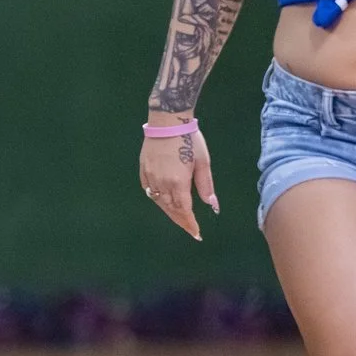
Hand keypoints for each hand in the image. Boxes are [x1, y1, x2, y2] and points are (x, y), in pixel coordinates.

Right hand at [139, 120, 217, 239]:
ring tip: (179, 218)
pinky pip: (149, 191)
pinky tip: (164, 202)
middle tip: (190, 230)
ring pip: (159, 202)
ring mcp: (150, 177)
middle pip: (171, 209)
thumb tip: (213, 206)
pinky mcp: (143, 170)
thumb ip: (206, 186)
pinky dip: (157, 200)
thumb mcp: (203, 162)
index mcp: (178, 182)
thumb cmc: (189, 139)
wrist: (167, 121)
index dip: (190, 223)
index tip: (197, 233)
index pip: (184, 210)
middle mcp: (162, 183)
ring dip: (170, 212)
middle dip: (181, 221)